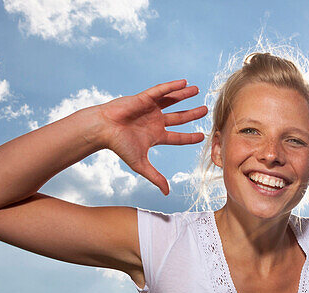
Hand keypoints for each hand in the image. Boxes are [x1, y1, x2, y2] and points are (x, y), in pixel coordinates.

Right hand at [96, 80, 207, 194]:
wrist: (103, 130)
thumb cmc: (119, 146)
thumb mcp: (141, 164)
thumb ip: (156, 177)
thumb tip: (167, 193)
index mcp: (156, 136)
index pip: (177, 137)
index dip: (190, 137)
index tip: (202, 136)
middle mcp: (155, 121)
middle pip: (179, 117)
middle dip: (192, 114)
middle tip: (205, 110)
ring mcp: (150, 109)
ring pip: (172, 101)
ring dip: (184, 95)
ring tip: (197, 89)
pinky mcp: (144, 98)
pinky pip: (161, 91)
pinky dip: (172, 87)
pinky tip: (184, 82)